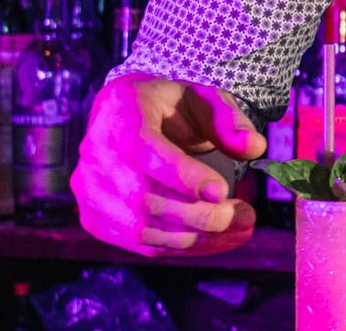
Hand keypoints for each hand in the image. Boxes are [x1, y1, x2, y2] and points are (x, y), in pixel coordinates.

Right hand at [71, 74, 265, 256]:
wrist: (128, 120)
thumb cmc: (172, 108)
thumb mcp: (204, 99)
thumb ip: (229, 120)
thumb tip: (254, 147)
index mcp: (120, 114)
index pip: (142, 151)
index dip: (181, 175)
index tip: (221, 190)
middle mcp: (95, 154)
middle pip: (143, 197)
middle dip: (200, 214)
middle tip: (246, 215)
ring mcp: (90, 190)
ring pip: (141, 228)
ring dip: (198, 236)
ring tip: (241, 227)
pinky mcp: (95, 218)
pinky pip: (140, 244)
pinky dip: (184, 246)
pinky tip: (219, 238)